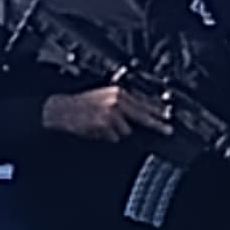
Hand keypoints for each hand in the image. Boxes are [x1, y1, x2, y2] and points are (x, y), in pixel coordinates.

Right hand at [42, 83, 168, 143]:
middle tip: (168, 130)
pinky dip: (106, 137)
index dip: (156, 111)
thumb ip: (122, 105)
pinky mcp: (104, 123)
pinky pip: (113, 137)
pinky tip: (96, 130)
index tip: (167, 117)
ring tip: (100, 126)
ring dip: (116, 133)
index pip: (143, 102)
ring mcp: (111, 112)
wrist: (60, 109)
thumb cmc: (80, 106)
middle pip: (143, 116)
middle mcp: (116, 100)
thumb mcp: (103, 98)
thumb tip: (140, 115)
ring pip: (126, 131)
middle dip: (156, 124)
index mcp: (117, 92)